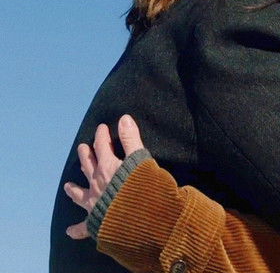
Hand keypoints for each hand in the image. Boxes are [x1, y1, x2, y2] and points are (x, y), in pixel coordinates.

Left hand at [63, 114, 143, 238]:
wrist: (140, 218)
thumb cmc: (143, 187)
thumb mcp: (140, 159)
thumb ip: (131, 139)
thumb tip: (124, 118)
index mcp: (108, 167)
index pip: (102, 147)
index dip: (102, 136)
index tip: (101, 127)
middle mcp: (97, 184)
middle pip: (88, 166)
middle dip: (86, 156)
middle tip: (82, 148)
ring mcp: (95, 204)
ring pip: (81, 194)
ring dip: (74, 189)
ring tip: (68, 185)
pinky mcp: (96, 222)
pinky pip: (84, 227)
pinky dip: (77, 229)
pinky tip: (70, 231)